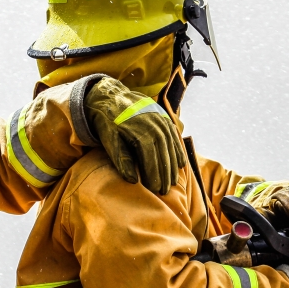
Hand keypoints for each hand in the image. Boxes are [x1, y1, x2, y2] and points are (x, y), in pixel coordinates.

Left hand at [85, 77, 185, 195]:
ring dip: (173, 166)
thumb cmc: (108, 122)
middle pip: (164, 156)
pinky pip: (174, 137)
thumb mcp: (109, 140)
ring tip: (173, 182)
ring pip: (171, 148)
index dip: (154, 177)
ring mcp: (161, 121)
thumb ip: (121, 159)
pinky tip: (180, 164)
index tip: (155, 191)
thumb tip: (132, 180)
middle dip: (165, 176)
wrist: (111, 96)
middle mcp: (155, 127)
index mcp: (141, 134)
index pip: (152, 161)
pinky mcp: (164, 118)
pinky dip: (178, 151)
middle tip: (165, 191)